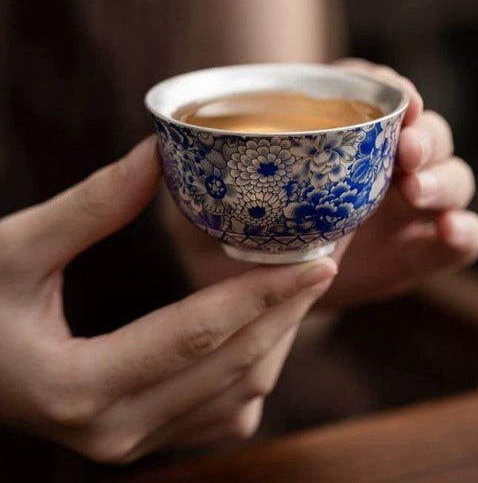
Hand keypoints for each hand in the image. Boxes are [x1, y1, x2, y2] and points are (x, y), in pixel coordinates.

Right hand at [0, 137, 336, 462]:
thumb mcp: (14, 249)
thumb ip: (89, 206)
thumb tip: (157, 155)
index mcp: (79, 386)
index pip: (198, 334)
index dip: (264, 294)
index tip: (319, 260)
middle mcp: (113, 431)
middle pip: (232, 366)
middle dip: (286, 312)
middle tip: (325, 261)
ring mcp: (129, 443)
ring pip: (236, 394)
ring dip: (275, 339)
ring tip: (303, 285)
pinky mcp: (139, 436)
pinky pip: (220, 411)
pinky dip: (252, 366)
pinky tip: (263, 327)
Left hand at [164, 59, 477, 307]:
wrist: (262, 302)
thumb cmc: (231, 244)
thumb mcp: (202, 208)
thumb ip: (183, 181)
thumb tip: (154, 148)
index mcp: (332, 139)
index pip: (372, 94)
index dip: (388, 89)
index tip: (391, 99)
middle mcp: (374, 164)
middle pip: (423, 132)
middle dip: (424, 135)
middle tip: (405, 152)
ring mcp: (400, 210)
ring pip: (450, 177)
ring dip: (446, 178)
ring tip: (419, 191)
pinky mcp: (414, 254)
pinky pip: (455, 238)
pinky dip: (461, 233)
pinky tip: (447, 233)